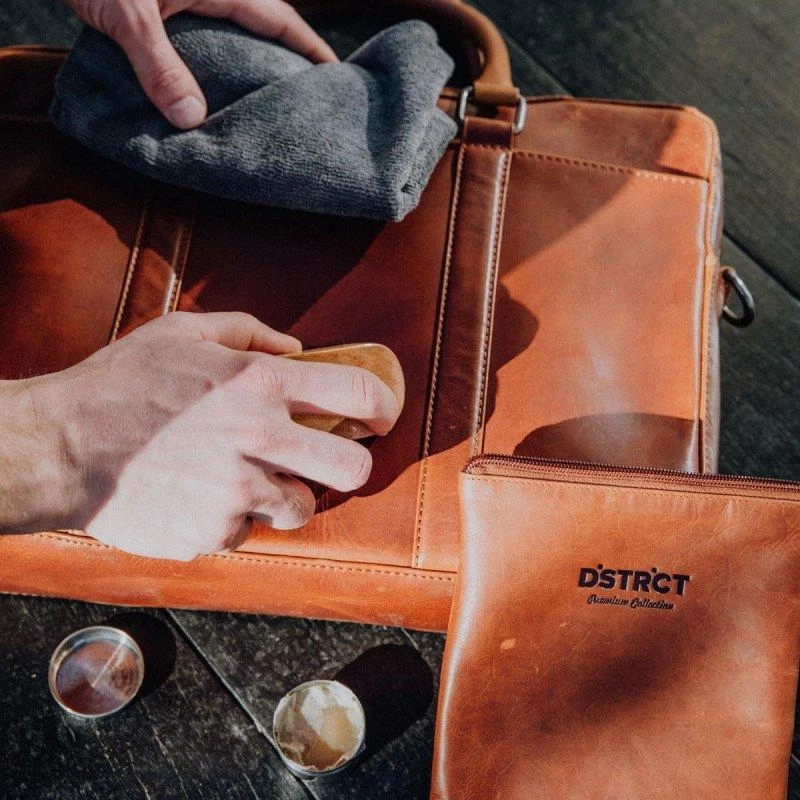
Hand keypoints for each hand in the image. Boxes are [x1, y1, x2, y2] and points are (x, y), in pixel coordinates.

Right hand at [0, 312, 399, 559]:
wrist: (60, 448)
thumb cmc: (121, 384)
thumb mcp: (184, 332)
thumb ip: (249, 331)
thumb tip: (297, 347)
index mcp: (259, 383)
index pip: (359, 394)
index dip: (385, 406)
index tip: (381, 416)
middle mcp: (258, 440)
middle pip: (353, 468)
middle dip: (349, 464)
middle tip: (330, 460)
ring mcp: (237, 493)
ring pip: (301, 507)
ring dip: (285, 494)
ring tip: (247, 477)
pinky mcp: (212, 534)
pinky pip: (246, 531)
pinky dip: (233, 517)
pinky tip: (200, 496)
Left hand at [61, 0, 336, 127]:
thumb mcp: (128, 14)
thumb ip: (158, 65)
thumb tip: (191, 119)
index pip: (277, 19)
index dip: (308, 48)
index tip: (335, 75)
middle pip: (260, 28)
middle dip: (284, 62)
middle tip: (303, 102)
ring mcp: (184, 0)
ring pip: (229, 36)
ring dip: (246, 67)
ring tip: (261, 106)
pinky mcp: (159, 9)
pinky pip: (197, 41)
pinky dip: (208, 67)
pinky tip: (207, 93)